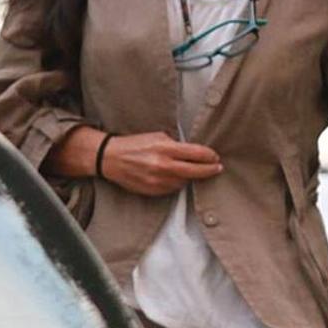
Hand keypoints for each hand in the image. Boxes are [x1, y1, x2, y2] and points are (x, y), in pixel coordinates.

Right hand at [102, 131, 222, 195]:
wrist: (111, 158)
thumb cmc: (134, 145)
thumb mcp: (157, 136)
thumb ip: (175, 144)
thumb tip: (193, 151)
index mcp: (165, 148)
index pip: (196, 153)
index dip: (209, 156)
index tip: (215, 157)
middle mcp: (163, 165)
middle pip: (195, 171)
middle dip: (209, 170)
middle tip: (216, 168)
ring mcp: (158, 180)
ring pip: (185, 181)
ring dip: (191, 176)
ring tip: (192, 170)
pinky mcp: (153, 191)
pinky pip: (173, 189)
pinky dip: (177, 183)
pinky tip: (176, 176)